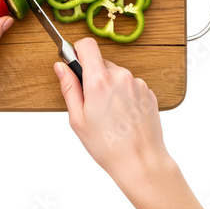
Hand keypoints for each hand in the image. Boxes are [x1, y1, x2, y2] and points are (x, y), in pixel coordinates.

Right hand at [54, 38, 171, 186]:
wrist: (141, 163)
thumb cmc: (107, 145)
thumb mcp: (77, 118)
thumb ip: (69, 87)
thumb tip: (61, 67)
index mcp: (99, 81)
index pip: (87, 45)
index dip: (77, 50)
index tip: (75, 62)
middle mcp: (121, 76)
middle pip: (100, 62)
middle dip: (92, 76)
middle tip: (90, 102)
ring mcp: (137, 83)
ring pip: (115, 74)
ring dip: (109, 86)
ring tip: (108, 113)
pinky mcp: (148, 92)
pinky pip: (129, 84)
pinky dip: (123, 94)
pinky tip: (121, 115)